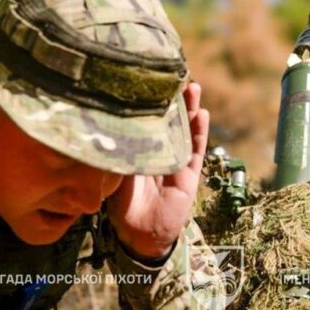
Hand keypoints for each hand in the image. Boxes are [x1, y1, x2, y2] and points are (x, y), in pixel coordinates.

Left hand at [105, 82, 208, 260]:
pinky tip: (202, 113)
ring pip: (185, 129)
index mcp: (140, 148)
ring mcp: (176, 161)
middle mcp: (159, 151)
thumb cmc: (121, 204)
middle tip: (174, 74)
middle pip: (168, 118)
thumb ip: (117, 150)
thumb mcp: (114, 170)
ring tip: (192, 87)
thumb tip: (108, 121)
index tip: (151, 76)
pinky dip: (199, 132)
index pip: (146, 118)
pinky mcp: (189, 174)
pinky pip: (195, 149)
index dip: (150, 99)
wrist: (138, 235)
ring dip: (190, 108)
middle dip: (172, 97)